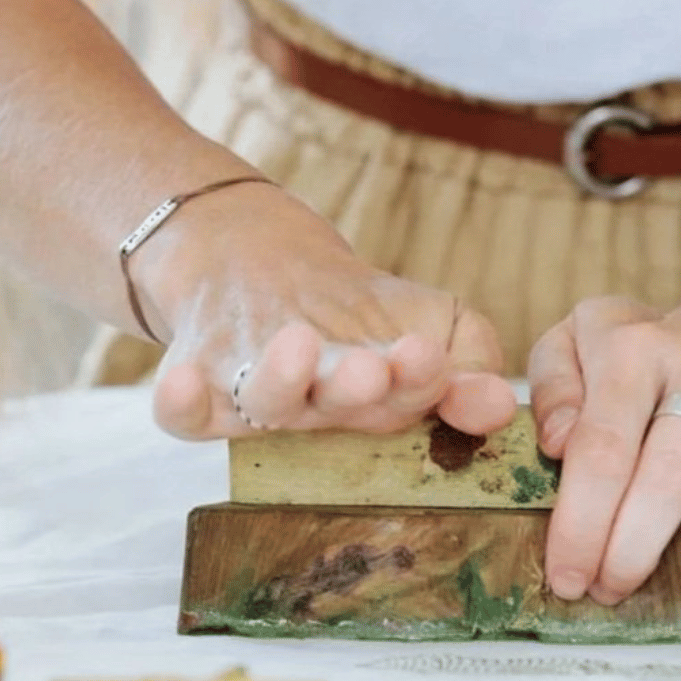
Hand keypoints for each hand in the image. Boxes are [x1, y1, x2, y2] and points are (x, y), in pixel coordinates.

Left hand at [136, 181, 516, 438]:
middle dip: (356, 391)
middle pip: (337, 409)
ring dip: (283, 382)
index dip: (418, 381)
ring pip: (268, 405)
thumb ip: (474, 356)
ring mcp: (256, 400)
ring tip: (300, 343)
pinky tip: (179, 382)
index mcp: (381, 402)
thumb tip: (500, 402)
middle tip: (371, 367)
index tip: (426, 354)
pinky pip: (185, 413)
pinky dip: (181, 404)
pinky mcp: (197, 391)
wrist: (258, 266)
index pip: (407, 397)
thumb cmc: (359, 308)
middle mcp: (319, 409)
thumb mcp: (435, 317)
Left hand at [528, 249, 680, 604]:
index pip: (600, 449)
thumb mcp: (579, 343)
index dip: (580, 525)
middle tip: (607, 589)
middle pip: (666, 477)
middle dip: (629, 552)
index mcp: (633, 347)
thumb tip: (557, 444)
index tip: (566, 576)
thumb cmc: (648, 350)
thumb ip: (554, 388)